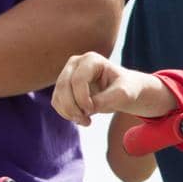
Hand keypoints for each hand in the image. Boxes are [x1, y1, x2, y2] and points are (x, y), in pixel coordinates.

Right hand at [51, 52, 175, 125]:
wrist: (122, 91)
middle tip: (86, 121)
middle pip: (63, 86)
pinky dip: (66, 113)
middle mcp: (75, 63)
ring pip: (58, 95)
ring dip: (69, 113)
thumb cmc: (125, 88)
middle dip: (73, 107)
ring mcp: (67, 74)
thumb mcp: (124, 94)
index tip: (92, 111)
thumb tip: (87, 109)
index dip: (82, 98)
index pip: (78, 80)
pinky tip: (81, 119)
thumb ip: (107, 99)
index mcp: (91, 59)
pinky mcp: (63, 87)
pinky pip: (57, 102)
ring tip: (86, 121)